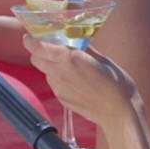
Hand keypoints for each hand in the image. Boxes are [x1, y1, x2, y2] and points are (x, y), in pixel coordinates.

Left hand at [22, 34, 140, 128]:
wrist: (118, 112)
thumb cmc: (116, 84)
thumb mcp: (101, 59)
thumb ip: (84, 49)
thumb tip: (74, 40)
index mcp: (69, 59)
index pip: (37, 47)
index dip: (30, 40)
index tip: (30, 36)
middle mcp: (59, 73)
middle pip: (36, 59)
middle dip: (40, 51)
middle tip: (52, 48)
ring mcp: (59, 88)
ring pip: (45, 71)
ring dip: (50, 65)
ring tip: (70, 65)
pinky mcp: (61, 99)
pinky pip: (54, 83)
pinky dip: (59, 78)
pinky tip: (76, 80)